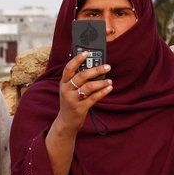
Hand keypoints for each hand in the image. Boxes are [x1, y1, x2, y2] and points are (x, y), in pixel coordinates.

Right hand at [45, 54, 112, 174]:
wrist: (66, 122)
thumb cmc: (70, 101)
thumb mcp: (69, 90)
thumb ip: (78, 79)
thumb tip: (94, 67)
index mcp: (63, 83)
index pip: (69, 68)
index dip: (77, 59)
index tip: (87, 53)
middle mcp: (66, 90)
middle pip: (81, 76)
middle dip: (96, 70)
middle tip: (107, 66)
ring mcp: (72, 100)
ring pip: (89, 87)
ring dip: (101, 82)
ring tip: (109, 80)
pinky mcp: (80, 108)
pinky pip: (93, 98)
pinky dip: (102, 92)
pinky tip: (109, 88)